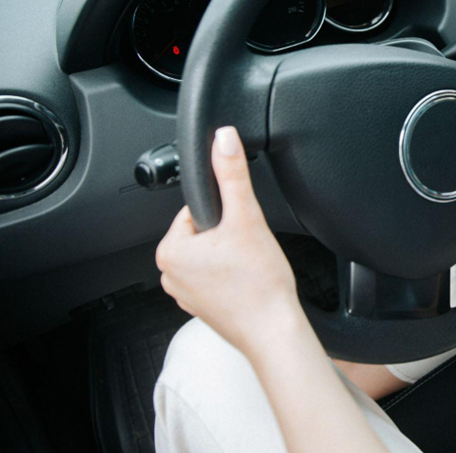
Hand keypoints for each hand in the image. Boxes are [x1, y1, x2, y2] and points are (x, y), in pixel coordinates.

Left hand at [156, 126, 299, 355]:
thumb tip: (223, 138)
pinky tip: (249, 283)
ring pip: (213, 253)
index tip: (242, 230)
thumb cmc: (259, 284)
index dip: (227, 213)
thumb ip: (232, 174)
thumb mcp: (247, 217)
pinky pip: (217, 276)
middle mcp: (169, 275)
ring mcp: (185, 294)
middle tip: (249, 250)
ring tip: (250, 268)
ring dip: (234, 254)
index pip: (198, 209)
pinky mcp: (202, 306)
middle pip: (206, 231)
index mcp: (169, 250)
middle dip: (231, 234)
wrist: (274, 330)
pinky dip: (234, 275)